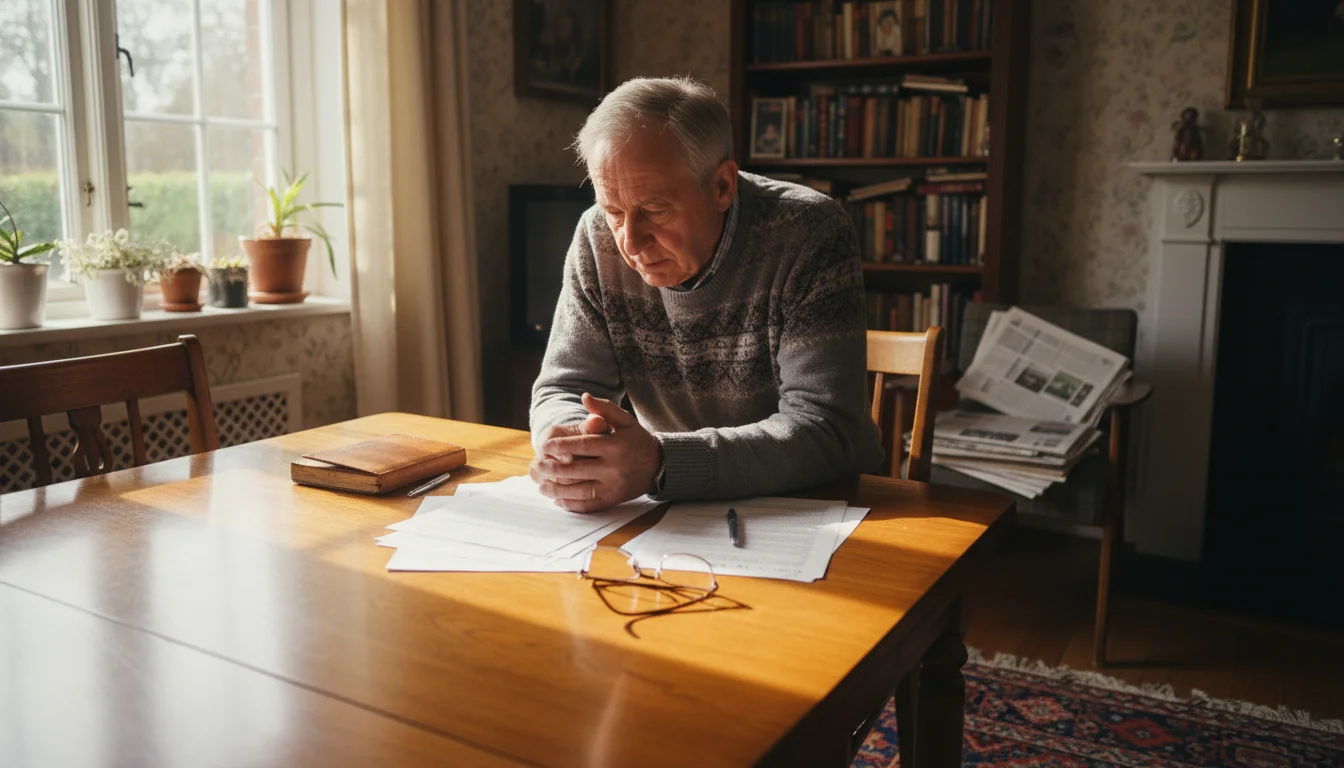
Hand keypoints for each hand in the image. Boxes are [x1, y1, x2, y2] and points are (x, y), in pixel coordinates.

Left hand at [529, 393, 662, 512]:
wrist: (658, 466)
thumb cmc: (637, 440)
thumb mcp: (625, 421)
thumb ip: (604, 409)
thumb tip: (584, 397)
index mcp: (615, 446)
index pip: (583, 445)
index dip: (561, 446)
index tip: (545, 445)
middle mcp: (614, 467)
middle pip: (578, 469)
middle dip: (554, 468)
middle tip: (538, 465)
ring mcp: (613, 486)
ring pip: (580, 490)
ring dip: (557, 490)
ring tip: (542, 486)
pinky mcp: (613, 500)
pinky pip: (589, 505)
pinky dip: (571, 504)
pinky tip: (558, 500)